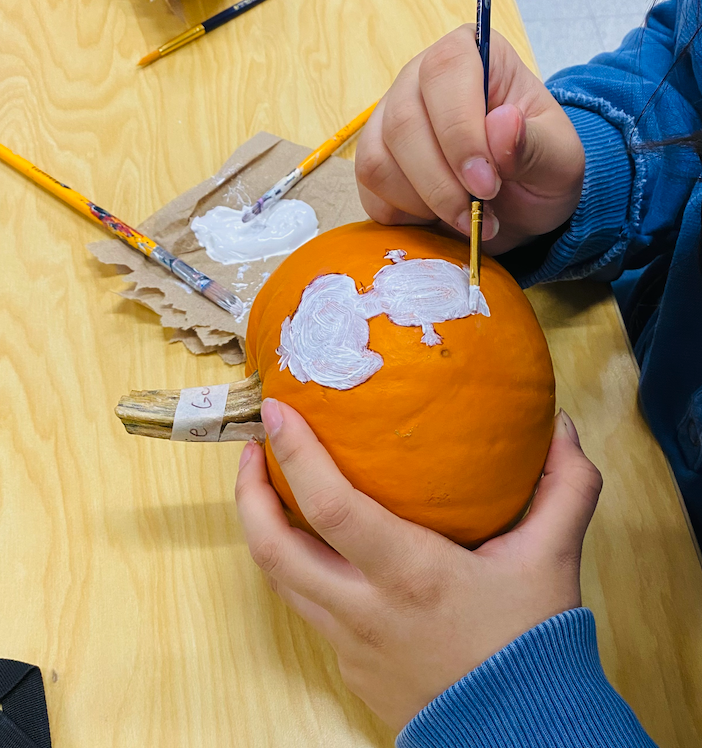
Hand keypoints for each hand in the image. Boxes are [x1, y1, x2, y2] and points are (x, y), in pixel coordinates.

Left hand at [235, 403, 601, 731]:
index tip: (277, 412)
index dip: (296, 455)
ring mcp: (349, 643)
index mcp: (411, 575)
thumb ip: (565, 489)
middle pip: (274, 550)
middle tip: (255, 447)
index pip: (331, 508)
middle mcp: (365, 610)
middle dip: (250, 492)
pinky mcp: (347, 664)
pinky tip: (313, 541)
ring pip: (279, 580)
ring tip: (268, 484)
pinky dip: (293, 563)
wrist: (519, 736)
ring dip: (262, 527)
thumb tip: (562, 430)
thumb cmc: (531, 648)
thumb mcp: (554, 560)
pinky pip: (306, 605)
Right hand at [355, 24, 585, 254]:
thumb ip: (536, 146)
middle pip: (402, 123)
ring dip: (423, 203)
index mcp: (470, 56)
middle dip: (441, 182)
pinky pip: (371, 193)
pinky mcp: (372, 162)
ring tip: (465, 219)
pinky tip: (439, 219)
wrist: (518, 205)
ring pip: (378, 162)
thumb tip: (503, 123)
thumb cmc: (537, 168)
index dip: (460, 131)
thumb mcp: (560, 162)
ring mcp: (387, 121)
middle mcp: (417, 79)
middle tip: (477, 215)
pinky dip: (406, 217)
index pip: (445, 71)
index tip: (487, 183)